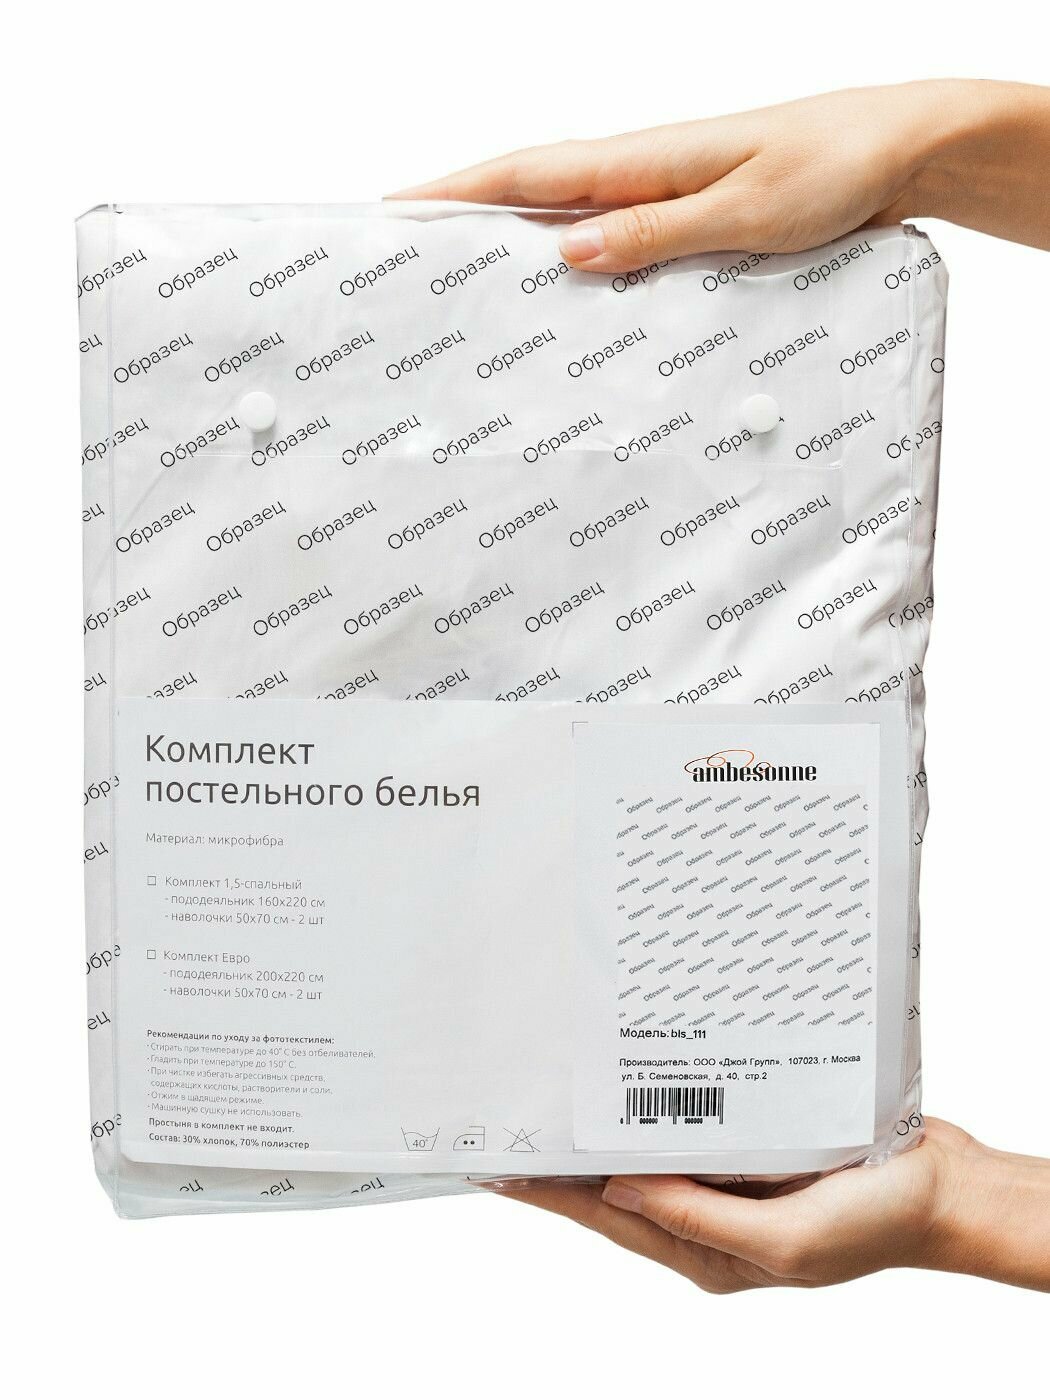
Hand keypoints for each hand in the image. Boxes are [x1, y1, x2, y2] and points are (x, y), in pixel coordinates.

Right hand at [392, 80, 1049, 268]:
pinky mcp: (690, 223)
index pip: (527, 172)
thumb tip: (569, 252)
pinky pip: (617, 246)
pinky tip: (570, 307)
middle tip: (412, 271)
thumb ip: (658, 232)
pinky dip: (581, 268)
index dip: (455, 192)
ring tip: (469, 301)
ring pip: (570, 224)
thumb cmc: (834, 166)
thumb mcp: (747, 208)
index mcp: (643, 160)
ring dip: (518, 253)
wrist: (900, 152)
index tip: (393, 213)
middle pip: (532, 197)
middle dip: (466, 225)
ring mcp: (663, 199)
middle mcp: (642, 175)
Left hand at [487, 1119, 1049, 1291]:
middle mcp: (708, 1218)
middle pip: (616, 1187)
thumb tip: (617, 1192)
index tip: (500, 1167)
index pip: (608, 1220)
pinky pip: (694, 1123)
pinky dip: (660, 1105)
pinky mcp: (753, 1146)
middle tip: (512, 1122)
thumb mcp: (783, 1242)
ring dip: (607, 1129)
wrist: (941, 1189)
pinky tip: (635, 1078)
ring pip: (649, 1152)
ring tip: (555, 1095)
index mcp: (706, 1254)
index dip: (551, 1195)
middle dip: (564, 1162)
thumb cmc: (874, 1226)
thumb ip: (697, 1219)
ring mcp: (729, 1182)